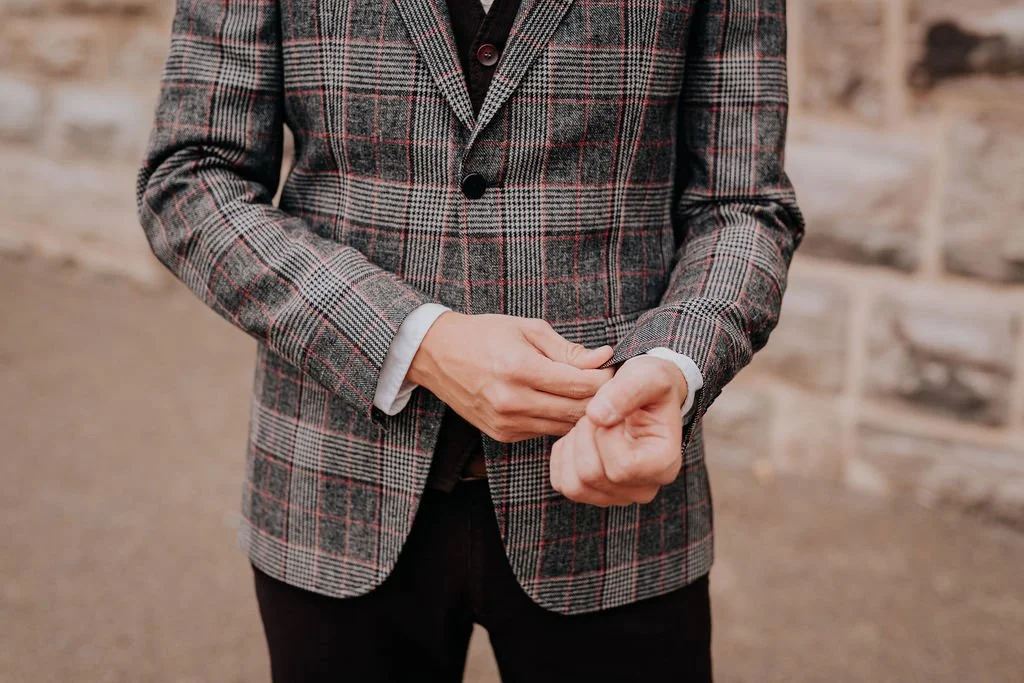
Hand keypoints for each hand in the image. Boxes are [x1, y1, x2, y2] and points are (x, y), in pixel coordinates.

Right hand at [408, 313, 614, 442]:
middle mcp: (512, 401)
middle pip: (577, 410)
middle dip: (600, 398)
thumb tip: (604, 359)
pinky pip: (544, 432)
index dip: (605, 378)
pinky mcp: (502, 435)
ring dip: (582, 413)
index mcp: (520, 369)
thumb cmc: (485, 334)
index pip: (581, 384)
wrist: (438, 355)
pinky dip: (558, 420)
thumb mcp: (528, 329)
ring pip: (563, 427)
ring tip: (590, 395)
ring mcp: (506, 422)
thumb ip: (568, 350)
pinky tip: (562, 404)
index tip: (614, 369)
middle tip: (611, 385)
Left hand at [549, 355, 686, 506]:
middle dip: (584, 435)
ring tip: (589, 424)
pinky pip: (561, 483)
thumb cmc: (650, 385)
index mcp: (663, 466)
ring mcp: (617, 495)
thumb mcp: (647, 375)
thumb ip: (626, 391)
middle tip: (596, 412)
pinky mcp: (592, 492)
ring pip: (574, 485)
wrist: (644, 394)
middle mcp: (643, 489)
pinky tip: (580, 436)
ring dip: (572, 446)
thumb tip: (596, 416)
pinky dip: (563, 456)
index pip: (621, 467)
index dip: (605, 434)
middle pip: (591, 476)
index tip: (611, 409)